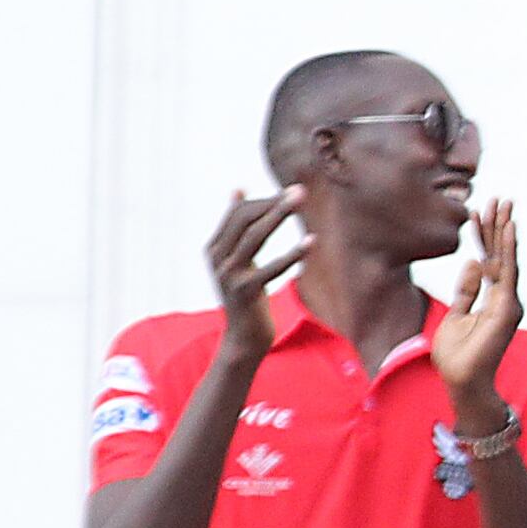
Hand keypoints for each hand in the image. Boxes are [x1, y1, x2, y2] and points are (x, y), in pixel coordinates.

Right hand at [205, 188, 303, 362]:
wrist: (243, 337)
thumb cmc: (246, 295)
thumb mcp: (237, 259)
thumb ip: (237, 229)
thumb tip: (238, 190)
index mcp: (214, 248)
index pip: (238, 213)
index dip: (263, 200)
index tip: (289, 191)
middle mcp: (217, 258)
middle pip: (245, 219)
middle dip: (273, 203)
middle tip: (301, 190)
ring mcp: (229, 274)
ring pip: (255, 236)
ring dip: (279, 215)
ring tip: (301, 200)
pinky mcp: (246, 291)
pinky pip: (272, 268)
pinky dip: (293, 254)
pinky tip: (312, 241)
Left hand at [436, 199, 524, 407]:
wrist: (462, 381)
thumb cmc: (457, 356)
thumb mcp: (455, 315)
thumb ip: (466, 290)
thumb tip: (473, 262)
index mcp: (491, 299)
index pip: (488, 260)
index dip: (482, 237)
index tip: (475, 212)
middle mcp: (505, 297)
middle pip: (500, 255)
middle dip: (497, 227)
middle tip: (498, 199)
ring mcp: (509, 302)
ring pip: (506, 258)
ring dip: (505, 231)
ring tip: (503, 205)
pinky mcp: (507, 307)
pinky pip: (508, 272)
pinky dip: (508, 249)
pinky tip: (509, 229)